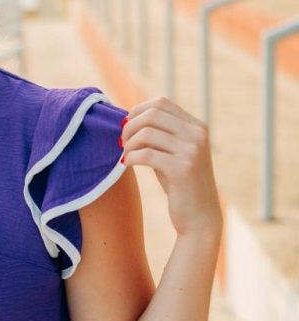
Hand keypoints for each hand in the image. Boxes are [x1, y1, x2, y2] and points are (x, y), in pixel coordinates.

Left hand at [120, 97, 221, 237]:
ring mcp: (192, 150)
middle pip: (152, 114)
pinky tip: (128, 164)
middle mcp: (197, 134)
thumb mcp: (172, 153)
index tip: (126, 128)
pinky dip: (131, 158)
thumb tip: (127, 118)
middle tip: (122, 143)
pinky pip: (146, 154)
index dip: (137, 111)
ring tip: (126, 156)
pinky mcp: (183, 169)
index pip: (161, 103)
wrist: (200, 217)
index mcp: (197, 127)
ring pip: (146, 133)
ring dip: (128, 144)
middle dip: (129, 126)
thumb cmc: (180, 185)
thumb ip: (159, 135)